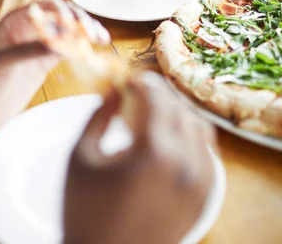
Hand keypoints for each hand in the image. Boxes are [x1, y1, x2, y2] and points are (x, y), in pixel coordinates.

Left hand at [0, 0, 109, 131]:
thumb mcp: (2, 64)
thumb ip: (29, 51)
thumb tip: (60, 43)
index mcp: (16, 20)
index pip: (46, 7)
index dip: (64, 12)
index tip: (77, 24)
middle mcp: (30, 28)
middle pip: (62, 17)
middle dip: (80, 21)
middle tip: (94, 34)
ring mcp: (39, 45)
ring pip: (68, 33)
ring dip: (85, 33)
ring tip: (102, 39)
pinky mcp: (45, 61)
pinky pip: (67, 50)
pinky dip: (81, 49)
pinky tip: (94, 51)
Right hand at [64, 71, 214, 243]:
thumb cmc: (84, 208)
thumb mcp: (81, 155)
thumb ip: (98, 114)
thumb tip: (114, 86)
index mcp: (153, 152)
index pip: (157, 98)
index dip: (142, 82)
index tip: (128, 79)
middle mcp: (185, 164)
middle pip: (179, 109)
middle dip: (158, 95)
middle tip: (138, 93)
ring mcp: (198, 183)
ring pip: (200, 128)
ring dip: (178, 113)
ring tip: (154, 114)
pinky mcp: (202, 199)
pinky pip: (207, 155)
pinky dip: (193, 138)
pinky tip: (171, 138)